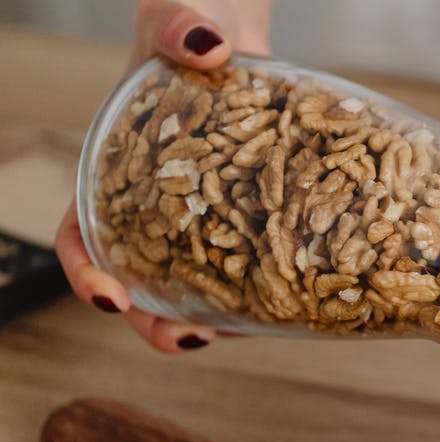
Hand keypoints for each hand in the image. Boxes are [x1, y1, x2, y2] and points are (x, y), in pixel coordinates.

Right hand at [56, 0, 269, 351]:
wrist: (234, 34)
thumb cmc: (193, 27)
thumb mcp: (178, 21)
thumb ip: (180, 26)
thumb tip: (206, 46)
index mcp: (114, 168)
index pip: (82, 232)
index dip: (87, 272)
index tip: (108, 296)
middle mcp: (154, 201)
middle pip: (140, 277)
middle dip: (153, 319)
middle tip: (183, 340)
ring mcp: (201, 212)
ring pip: (194, 282)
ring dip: (208, 318)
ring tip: (232, 335)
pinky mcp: (246, 213)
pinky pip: (246, 259)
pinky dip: (257, 286)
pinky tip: (287, 299)